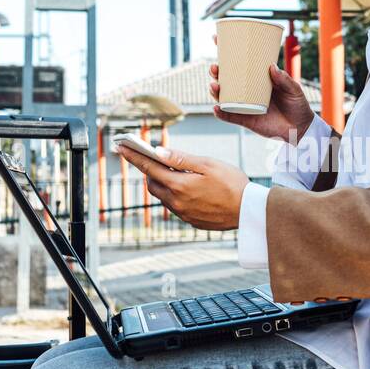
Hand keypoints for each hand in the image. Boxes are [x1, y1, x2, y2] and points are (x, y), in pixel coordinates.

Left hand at [115, 143, 248, 230]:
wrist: (248, 211)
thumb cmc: (232, 183)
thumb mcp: (208, 164)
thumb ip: (182, 159)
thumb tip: (158, 152)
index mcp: (179, 185)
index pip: (149, 167)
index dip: (134, 156)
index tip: (121, 147)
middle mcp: (177, 202)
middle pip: (153, 184)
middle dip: (151, 171)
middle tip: (158, 160)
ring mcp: (183, 214)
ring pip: (164, 196)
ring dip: (164, 184)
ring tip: (176, 173)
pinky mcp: (191, 221)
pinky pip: (176, 206)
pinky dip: (176, 195)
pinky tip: (190, 189)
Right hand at [209, 38, 315, 145]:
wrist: (300, 128)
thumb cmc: (297, 104)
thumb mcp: (293, 88)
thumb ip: (284, 79)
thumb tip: (271, 66)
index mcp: (256, 78)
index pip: (238, 63)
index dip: (224, 52)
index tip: (215, 39)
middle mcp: (247, 90)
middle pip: (226, 79)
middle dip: (216, 72)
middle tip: (215, 67)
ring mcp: (245, 105)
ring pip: (224, 96)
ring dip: (215, 90)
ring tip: (214, 85)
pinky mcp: (246, 120)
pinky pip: (229, 116)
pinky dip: (221, 113)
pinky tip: (216, 108)